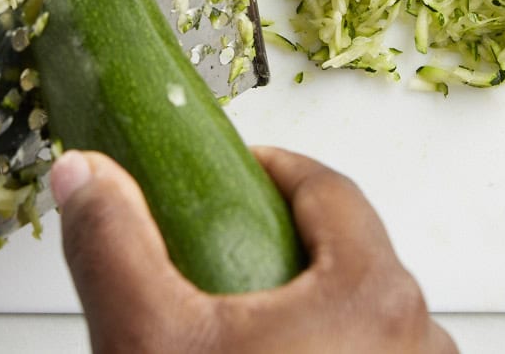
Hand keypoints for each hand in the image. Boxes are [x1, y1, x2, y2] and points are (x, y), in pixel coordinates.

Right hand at [50, 146, 457, 353]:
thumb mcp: (150, 343)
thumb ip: (115, 244)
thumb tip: (86, 178)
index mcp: (371, 296)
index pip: (325, 188)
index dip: (269, 167)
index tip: (234, 168)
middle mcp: (417, 341)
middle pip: (348, 252)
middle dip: (282, 242)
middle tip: (226, 252)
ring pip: (362, 317)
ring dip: (306, 307)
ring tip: (242, 331)